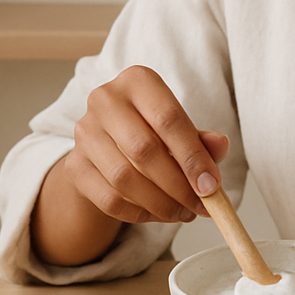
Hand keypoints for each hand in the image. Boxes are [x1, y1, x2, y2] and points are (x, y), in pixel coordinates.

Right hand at [62, 65, 228, 223]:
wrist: (106, 146)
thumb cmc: (150, 132)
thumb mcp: (179, 130)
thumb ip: (201, 139)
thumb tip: (220, 146)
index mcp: (137, 81)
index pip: (168, 119)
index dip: (193, 157)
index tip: (211, 186)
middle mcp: (105, 100)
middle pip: (144, 150)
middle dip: (178, 186)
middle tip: (201, 206)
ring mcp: (84, 133)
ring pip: (125, 179)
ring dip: (161, 204)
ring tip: (183, 212)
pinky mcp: (74, 166)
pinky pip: (110, 199)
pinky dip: (139, 213)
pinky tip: (157, 213)